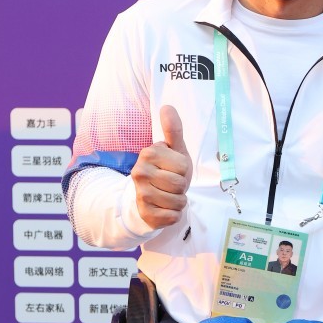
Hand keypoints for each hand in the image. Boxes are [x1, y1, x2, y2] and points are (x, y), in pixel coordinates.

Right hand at [130, 105, 192, 228]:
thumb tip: (167, 106)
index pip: (183, 166)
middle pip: (180, 184)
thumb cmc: (166, 171)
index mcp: (148, 154)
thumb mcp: (173, 150)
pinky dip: (174, 214)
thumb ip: (173, 129)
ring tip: (169, 195)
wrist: (150, 198)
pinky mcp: (145, 214)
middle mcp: (139, 173)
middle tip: (171, 184)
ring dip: (179, 201)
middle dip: (181, 186)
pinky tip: (164, 208)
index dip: (183, 170)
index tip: (173, 169)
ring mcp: (140, 195)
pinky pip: (173, 216)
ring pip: (178, 202)